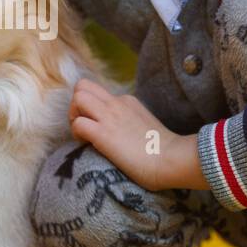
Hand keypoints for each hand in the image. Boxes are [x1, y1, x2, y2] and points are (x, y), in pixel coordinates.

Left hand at [68, 78, 202, 191]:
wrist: (173, 159)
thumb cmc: (163, 151)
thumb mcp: (145, 126)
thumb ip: (131, 123)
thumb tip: (121, 135)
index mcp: (127, 101)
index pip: (98, 93)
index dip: (91, 108)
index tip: (97, 125)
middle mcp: (117, 103)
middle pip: (83, 86)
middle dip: (76, 104)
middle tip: (83, 124)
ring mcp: (110, 116)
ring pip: (77, 98)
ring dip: (73, 116)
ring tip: (83, 134)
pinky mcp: (103, 133)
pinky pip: (77, 123)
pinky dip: (76, 134)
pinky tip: (87, 145)